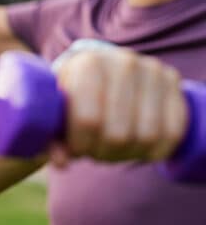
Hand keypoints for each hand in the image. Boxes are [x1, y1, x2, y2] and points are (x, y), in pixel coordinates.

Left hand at [54, 47, 185, 163]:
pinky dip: (156, 150)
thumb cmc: (72, 95)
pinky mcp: (173, 81)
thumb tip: (61, 162)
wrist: (101, 69)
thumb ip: (51, 138)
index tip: (76, 149)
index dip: (81, 145)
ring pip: (147, 136)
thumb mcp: (55, 111)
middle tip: (95, 153)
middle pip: (118, 134)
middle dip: (103, 153)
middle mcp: (123, 62)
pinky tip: (140, 150)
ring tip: (113, 150)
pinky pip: (173, 131)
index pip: (88, 120)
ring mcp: (152, 70)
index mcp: (87, 64)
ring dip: (129, 154)